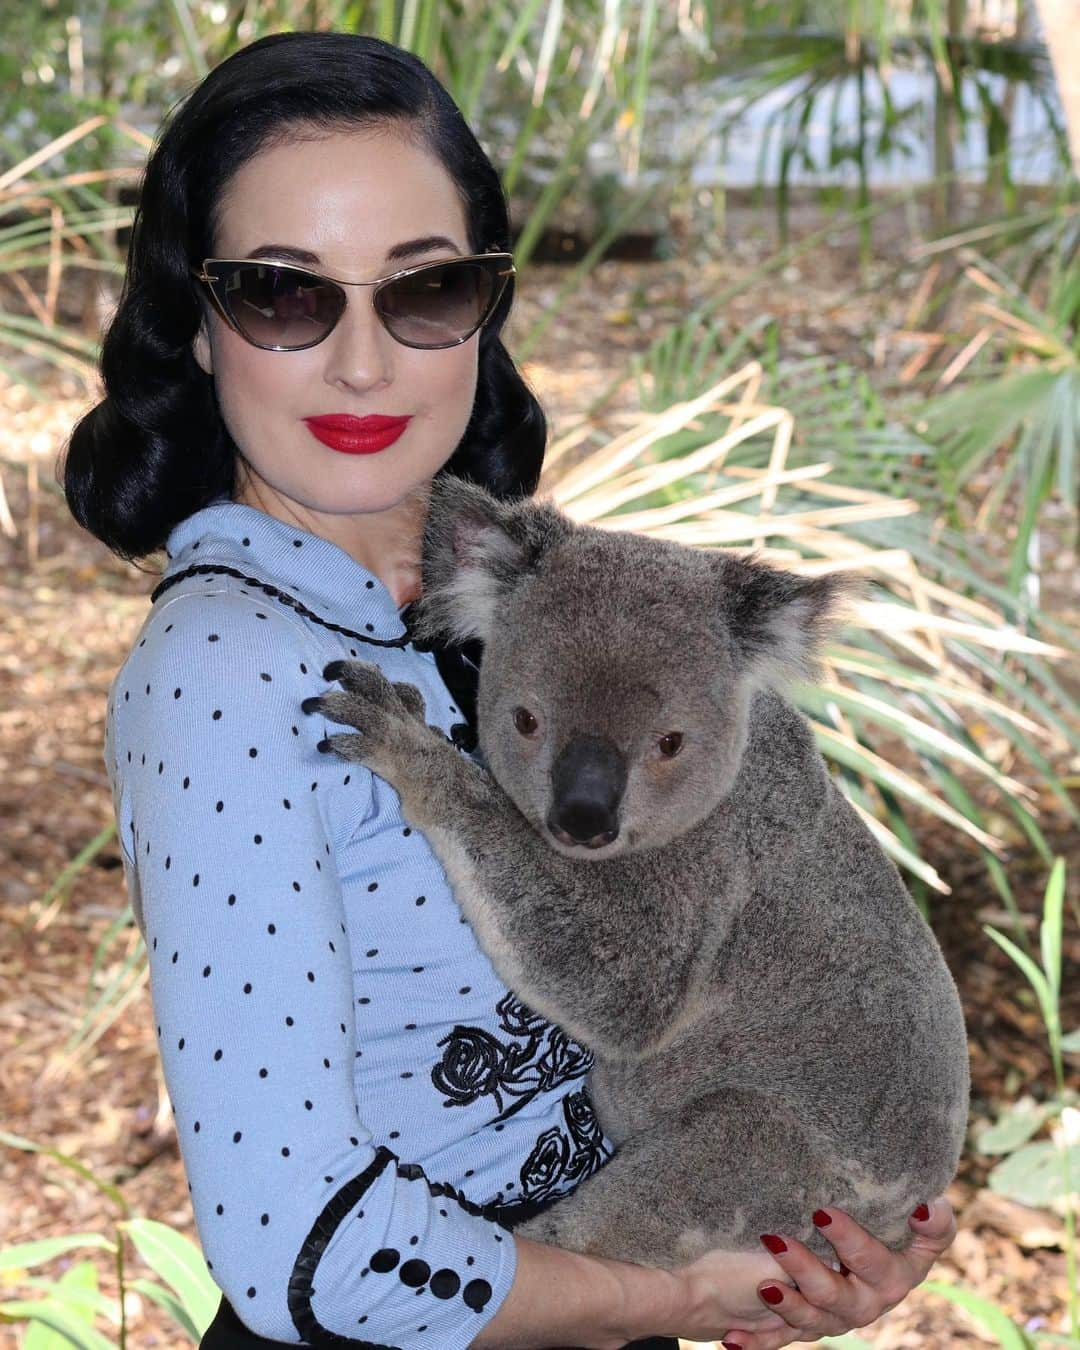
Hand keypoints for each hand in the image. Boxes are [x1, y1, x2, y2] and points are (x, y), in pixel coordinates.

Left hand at [715, 1196, 957, 1349]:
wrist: (874, 1267)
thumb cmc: (897, 1234)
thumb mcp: (918, 1229)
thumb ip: (933, 1223)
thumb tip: (927, 1206)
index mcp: (893, 1277)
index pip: (875, 1260)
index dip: (851, 1241)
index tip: (821, 1213)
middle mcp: (865, 1304)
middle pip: (836, 1294)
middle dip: (806, 1269)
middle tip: (776, 1240)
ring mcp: (835, 1321)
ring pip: (810, 1321)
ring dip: (785, 1307)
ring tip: (762, 1287)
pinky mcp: (806, 1330)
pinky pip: (780, 1340)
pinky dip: (756, 1343)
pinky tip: (730, 1341)